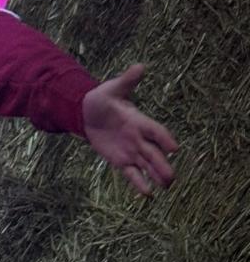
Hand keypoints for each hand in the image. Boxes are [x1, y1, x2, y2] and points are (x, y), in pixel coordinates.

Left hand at [81, 64, 177, 196]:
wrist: (86, 113)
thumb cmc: (103, 99)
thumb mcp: (112, 89)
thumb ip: (126, 81)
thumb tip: (140, 66)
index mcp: (139, 121)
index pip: (155, 130)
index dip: (164, 138)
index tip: (174, 148)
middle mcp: (139, 138)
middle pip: (154, 153)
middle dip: (163, 165)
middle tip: (172, 178)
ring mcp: (132, 151)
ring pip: (147, 166)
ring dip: (157, 176)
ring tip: (167, 186)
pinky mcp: (121, 161)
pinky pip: (132, 174)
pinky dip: (139, 183)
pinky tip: (148, 194)